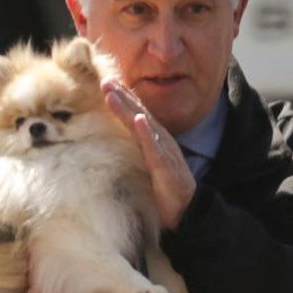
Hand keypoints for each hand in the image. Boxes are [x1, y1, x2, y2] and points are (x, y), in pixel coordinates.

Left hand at [101, 77, 196, 228]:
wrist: (188, 213)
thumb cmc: (165, 191)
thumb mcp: (148, 167)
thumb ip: (138, 152)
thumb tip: (120, 142)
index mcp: (156, 142)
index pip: (138, 115)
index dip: (124, 98)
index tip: (108, 82)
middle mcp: (161, 142)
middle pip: (140, 114)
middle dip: (123, 96)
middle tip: (105, 80)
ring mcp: (165, 153)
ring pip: (145, 126)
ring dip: (129, 108)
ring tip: (113, 93)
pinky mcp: (167, 168)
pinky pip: (155, 148)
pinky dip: (147, 132)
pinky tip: (139, 119)